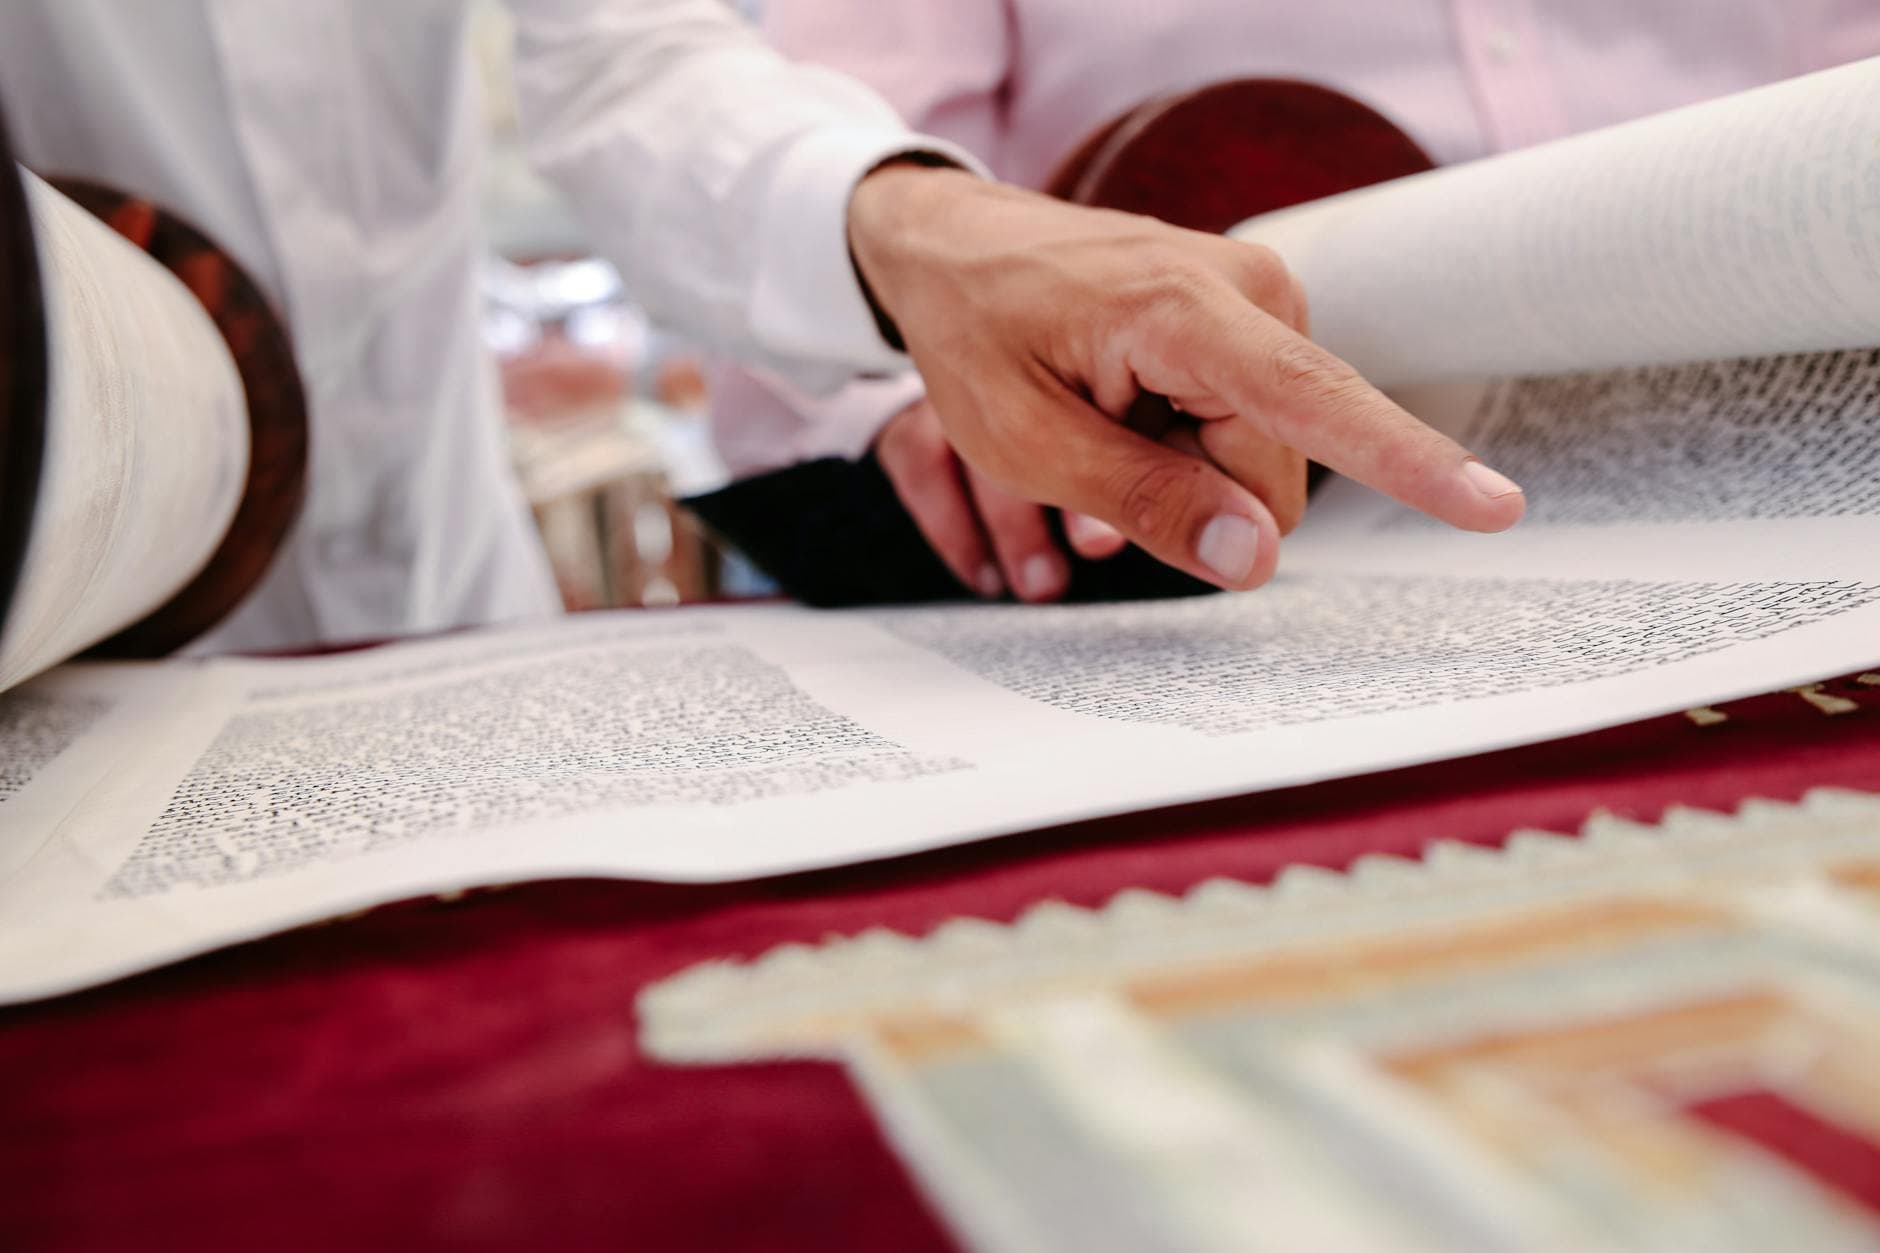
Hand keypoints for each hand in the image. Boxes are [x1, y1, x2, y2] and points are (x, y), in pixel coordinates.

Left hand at [847, 166, 1523, 589]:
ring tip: (1105, 420)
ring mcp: (1261, 302)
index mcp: (1187, 312)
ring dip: (1184, 470)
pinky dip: (1188, 442)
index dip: (1409, 466)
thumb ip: (1146, 502)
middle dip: (1195, 495)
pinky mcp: (1255, 321)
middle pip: (1275, 475)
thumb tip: (1259, 558)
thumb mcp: (1029, 442)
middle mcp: (1252, 293)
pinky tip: (1129, 413)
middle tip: (1099, 448)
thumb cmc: (977, 335)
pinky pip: (1252, 427)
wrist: (954, 248)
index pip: (1318, 403)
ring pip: (1266, 461)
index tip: (1496, 507)